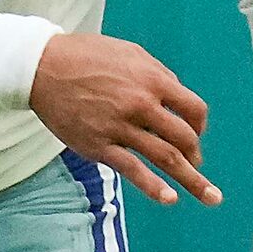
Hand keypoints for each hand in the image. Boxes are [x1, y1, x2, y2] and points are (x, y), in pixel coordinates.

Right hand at [27, 32, 217, 207]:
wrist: (42, 67)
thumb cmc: (86, 56)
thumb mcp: (130, 53)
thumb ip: (158, 73)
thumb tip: (177, 96)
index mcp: (153, 80)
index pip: (194, 109)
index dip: (200, 125)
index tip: (196, 134)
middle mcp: (141, 104)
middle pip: (184, 138)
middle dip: (195, 156)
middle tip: (195, 165)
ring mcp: (121, 127)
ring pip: (166, 158)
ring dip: (192, 180)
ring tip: (210, 196)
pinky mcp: (100, 146)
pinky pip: (133, 170)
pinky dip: (154, 187)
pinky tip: (169, 198)